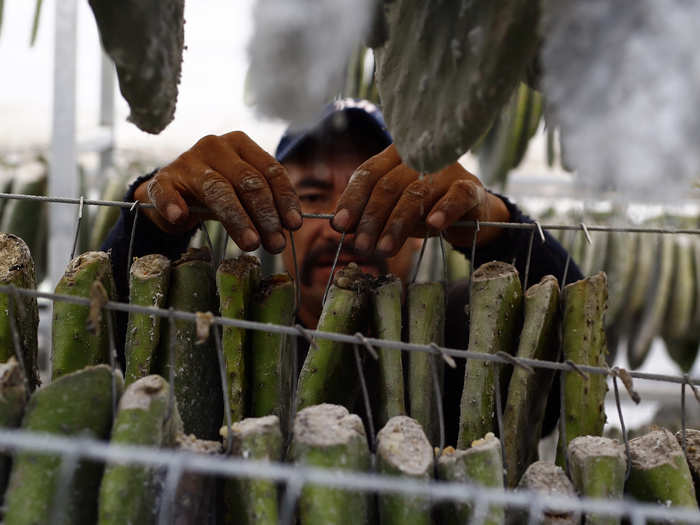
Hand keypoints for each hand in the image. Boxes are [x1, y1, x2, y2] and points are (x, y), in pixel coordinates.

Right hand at [134, 132, 301, 252]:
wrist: (173, 195)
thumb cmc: (217, 193)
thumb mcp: (243, 193)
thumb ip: (265, 204)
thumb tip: (289, 228)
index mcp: (241, 144)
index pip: (270, 170)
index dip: (285, 199)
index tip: (294, 225)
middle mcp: (215, 146)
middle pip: (248, 181)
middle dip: (265, 216)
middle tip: (275, 244)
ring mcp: (187, 161)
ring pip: (217, 189)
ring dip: (237, 219)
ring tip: (251, 243)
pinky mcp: (162, 180)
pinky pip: (167, 191)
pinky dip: (173, 204)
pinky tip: (181, 217)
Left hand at [330, 145, 509, 255]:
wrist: (470, 214)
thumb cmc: (425, 210)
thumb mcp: (393, 212)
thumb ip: (369, 214)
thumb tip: (340, 226)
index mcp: (396, 156)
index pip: (368, 173)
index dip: (352, 199)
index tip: (339, 225)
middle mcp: (420, 157)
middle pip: (389, 185)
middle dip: (371, 219)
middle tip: (361, 246)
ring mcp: (447, 170)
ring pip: (417, 194)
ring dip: (397, 224)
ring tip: (384, 249)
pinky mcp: (471, 187)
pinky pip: (456, 197)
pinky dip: (443, 211)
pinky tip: (432, 226)